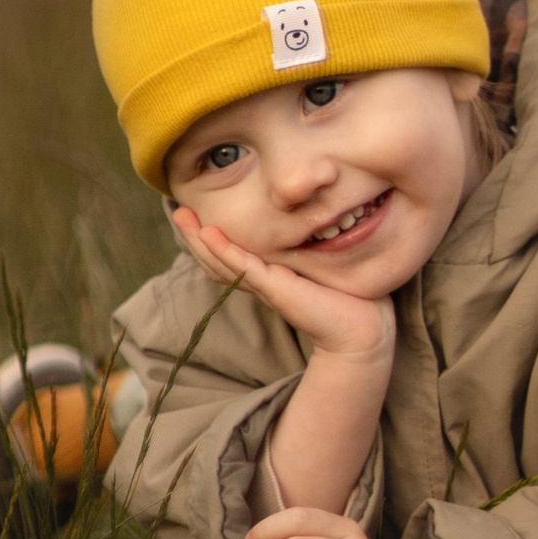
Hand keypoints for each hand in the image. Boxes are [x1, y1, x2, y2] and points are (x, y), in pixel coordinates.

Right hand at [172, 203, 394, 367]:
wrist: (362, 328)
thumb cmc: (346, 295)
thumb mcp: (319, 263)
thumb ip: (306, 246)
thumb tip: (312, 217)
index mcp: (266, 276)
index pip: (227, 255)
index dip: (206, 237)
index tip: (191, 212)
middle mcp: (260, 282)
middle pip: (215, 259)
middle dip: (193, 235)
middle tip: (175, 210)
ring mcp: (265, 286)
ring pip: (222, 262)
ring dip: (199, 240)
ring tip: (181, 216)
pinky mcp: (276, 289)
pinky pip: (244, 268)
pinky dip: (225, 251)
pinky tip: (209, 234)